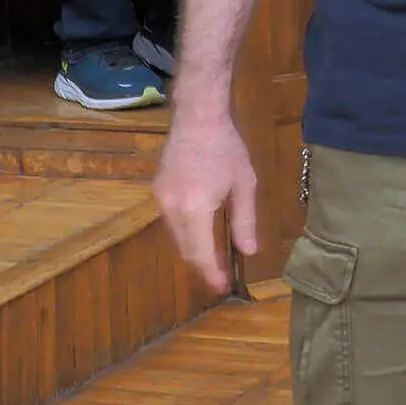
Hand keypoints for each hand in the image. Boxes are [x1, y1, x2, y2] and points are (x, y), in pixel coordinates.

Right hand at [153, 114, 257, 292]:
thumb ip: (245, 220)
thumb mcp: (244, 184)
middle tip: (220, 279)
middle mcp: (172, 209)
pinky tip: (201, 234)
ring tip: (213, 260)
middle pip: (185, 249)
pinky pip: (172, 222)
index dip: (211, 273)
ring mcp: (161, 200)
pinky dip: (186, 234)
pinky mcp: (158, 191)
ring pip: (177, 237)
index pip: (200, 253)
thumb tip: (247, 252)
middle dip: (202, 266)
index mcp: (195, 209)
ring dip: (194, 250)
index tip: (222, 287)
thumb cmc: (226, 148)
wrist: (197, 117)